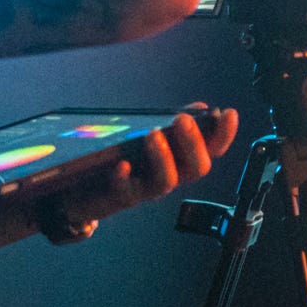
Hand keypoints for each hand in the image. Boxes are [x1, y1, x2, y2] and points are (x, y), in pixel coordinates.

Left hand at [33, 105, 240, 241]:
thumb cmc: (117, 161)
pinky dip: (124, 177)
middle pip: (196, 169)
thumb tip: (202, 109)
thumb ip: (172, 126)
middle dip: (194, 144)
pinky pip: (124, 191)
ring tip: (153, 136)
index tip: (228, 114)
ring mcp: (143, 189)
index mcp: (177, 161)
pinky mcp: (118, 197)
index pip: (211, 150)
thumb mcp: (146, 138)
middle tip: (182, 120)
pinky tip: (121, 164)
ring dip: (163, 158)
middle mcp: (167, 177)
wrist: (78, 193)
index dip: (223, 135)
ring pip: (165, 182)